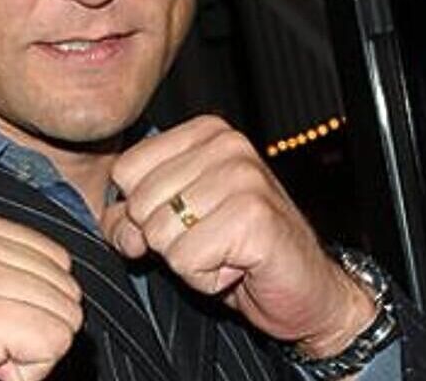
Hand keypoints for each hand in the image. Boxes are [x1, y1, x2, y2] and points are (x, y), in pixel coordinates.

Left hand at [100, 116, 374, 356]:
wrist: (309, 291)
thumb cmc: (243, 254)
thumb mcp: (177, 226)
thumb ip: (136, 217)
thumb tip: (117, 226)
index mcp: (205, 134)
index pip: (126, 170)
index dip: (142, 212)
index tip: (186, 222)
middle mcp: (226, 145)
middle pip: (140, 204)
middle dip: (166, 240)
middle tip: (212, 242)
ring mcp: (243, 178)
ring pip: (160, 234)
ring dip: (187, 261)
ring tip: (226, 252)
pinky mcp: (254, 216)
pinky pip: (186, 259)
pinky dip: (205, 278)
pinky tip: (238, 266)